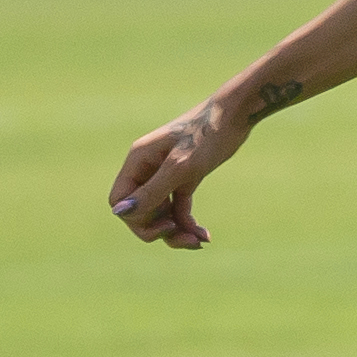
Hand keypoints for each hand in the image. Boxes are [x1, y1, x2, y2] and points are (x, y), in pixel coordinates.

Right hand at [109, 98, 252, 248]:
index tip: (163, 225)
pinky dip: (187, 223)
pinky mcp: (185, 178)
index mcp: (138, 161)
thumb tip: (120, 212)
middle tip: (186, 238)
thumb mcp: (180, 167)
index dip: (136, 219)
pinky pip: (178, 209)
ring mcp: (166, 174)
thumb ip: (151, 191)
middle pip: (139, 211)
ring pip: (160, 213)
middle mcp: (147, 169)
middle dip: (159, 229)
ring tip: (199, 241)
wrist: (237, 115)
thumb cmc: (207, 135)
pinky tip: (205, 236)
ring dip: (176, 231)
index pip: (120, 201)